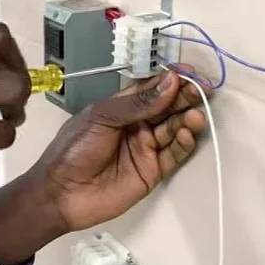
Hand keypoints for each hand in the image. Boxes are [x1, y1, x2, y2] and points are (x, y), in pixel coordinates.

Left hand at [0, 70, 207, 264]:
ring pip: (174, 129)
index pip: (152, 89)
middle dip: (185, 97)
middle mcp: (137, 125)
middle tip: (202, 90)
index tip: (190, 71)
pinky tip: (188, 133)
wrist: (62, 192)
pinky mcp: (153, 171)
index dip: (171, 79)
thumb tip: (170, 82)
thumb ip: (137, 103)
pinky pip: (174, 154)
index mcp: (122, 107)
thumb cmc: (75, 148)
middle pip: (168, 107)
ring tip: (196, 114)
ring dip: (187, 120)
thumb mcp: (102, 117)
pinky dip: (184, 143)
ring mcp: (146, 148)